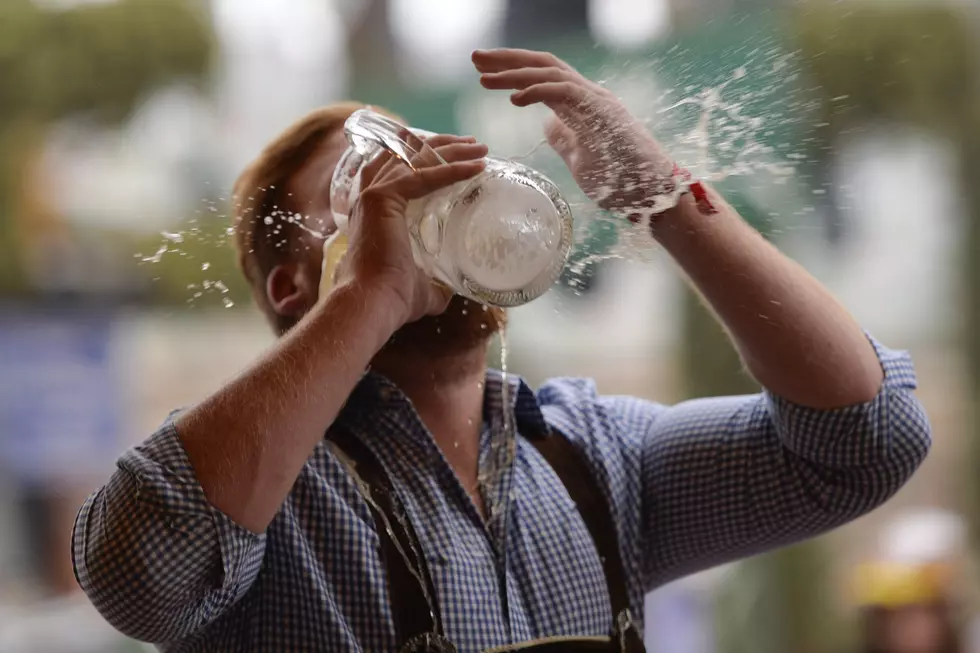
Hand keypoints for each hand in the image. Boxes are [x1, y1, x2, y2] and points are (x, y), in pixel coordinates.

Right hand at [330, 134, 487, 327]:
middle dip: (442, 145)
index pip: (399, 171)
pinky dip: (451, 169)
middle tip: (474, 144)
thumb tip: (454, 288)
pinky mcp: (381, 199)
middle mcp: (369, 198)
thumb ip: (437, 280)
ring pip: (415, 158)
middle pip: (406, 155)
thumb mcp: (423, 284)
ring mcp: (373, 196)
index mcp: (375, 213)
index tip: (460, 156)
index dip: (428, 159)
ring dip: (450, 150)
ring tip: (479, 147)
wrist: (374, 304)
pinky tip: (476, 168)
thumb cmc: (394, 299)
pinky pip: (422, 175)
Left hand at [474, 48, 681, 218]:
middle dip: (507, 59)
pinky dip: (537, 91)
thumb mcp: (581, 158)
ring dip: (514, 74)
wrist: (652, 194)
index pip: (543, 75)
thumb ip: (565, 139)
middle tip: (474, 57)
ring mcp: (597, 101)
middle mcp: (589, 94)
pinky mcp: (601, 113)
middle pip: (543, 65)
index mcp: (582, 103)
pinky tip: (513, 99)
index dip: (512, 70)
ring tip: (483, 78)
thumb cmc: (621, 181)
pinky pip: (564, 93)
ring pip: (550, 73)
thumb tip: (548, 126)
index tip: (482, 71)